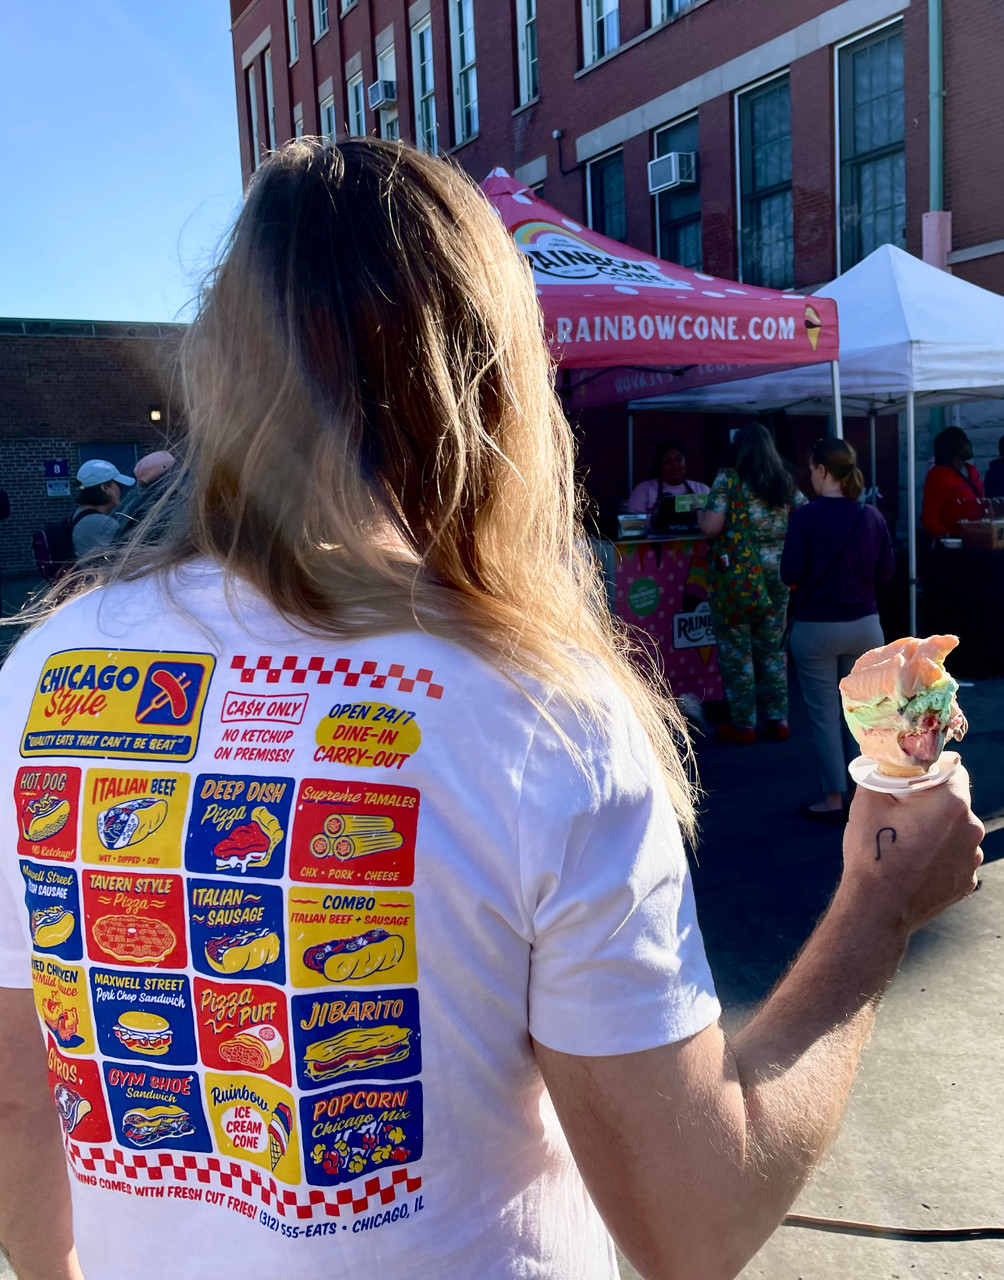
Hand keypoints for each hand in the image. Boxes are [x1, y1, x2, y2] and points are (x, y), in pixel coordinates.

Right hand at [841, 767, 983, 934]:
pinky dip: (939, 856)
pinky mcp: (966, 881)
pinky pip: (954, 857)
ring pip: (955, 831)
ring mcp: (971, 858)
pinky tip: (915, 865)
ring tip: (906, 845)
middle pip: (954, 802)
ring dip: (937, 831)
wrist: (877, 908)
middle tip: (900, 816)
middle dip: (930, 803)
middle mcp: (972, 828)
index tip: (908, 782)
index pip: (953, 769)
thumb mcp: (868, 801)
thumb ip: (884, 773)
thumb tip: (887, 761)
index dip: (929, 771)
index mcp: (952, 803)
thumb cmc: (873, 853)